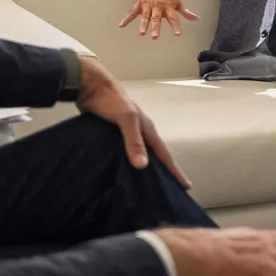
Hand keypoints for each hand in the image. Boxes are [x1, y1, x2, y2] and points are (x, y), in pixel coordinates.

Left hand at [75, 57, 190, 188]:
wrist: (89, 86)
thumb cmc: (110, 100)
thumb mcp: (126, 119)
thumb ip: (134, 141)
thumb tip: (143, 166)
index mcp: (147, 128)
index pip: (164, 153)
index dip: (174, 170)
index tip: (186, 186)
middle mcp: (140, 131)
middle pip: (156, 155)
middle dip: (165, 171)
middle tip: (172, 189)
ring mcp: (127, 132)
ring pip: (141, 154)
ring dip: (147, 167)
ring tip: (150, 184)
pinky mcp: (113, 133)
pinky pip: (126, 152)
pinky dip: (130, 162)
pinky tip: (125, 171)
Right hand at [119, 0, 199, 39]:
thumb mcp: (177, 1)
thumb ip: (185, 12)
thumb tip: (196, 19)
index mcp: (168, 7)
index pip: (173, 18)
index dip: (176, 26)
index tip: (178, 34)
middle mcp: (158, 7)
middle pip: (157, 18)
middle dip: (156, 27)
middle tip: (155, 37)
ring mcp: (147, 6)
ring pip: (145, 16)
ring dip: (143, 24)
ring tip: (141, 33)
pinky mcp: (139, 5)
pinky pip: (132, 13)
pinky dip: (126, 19)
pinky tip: (121, 25)